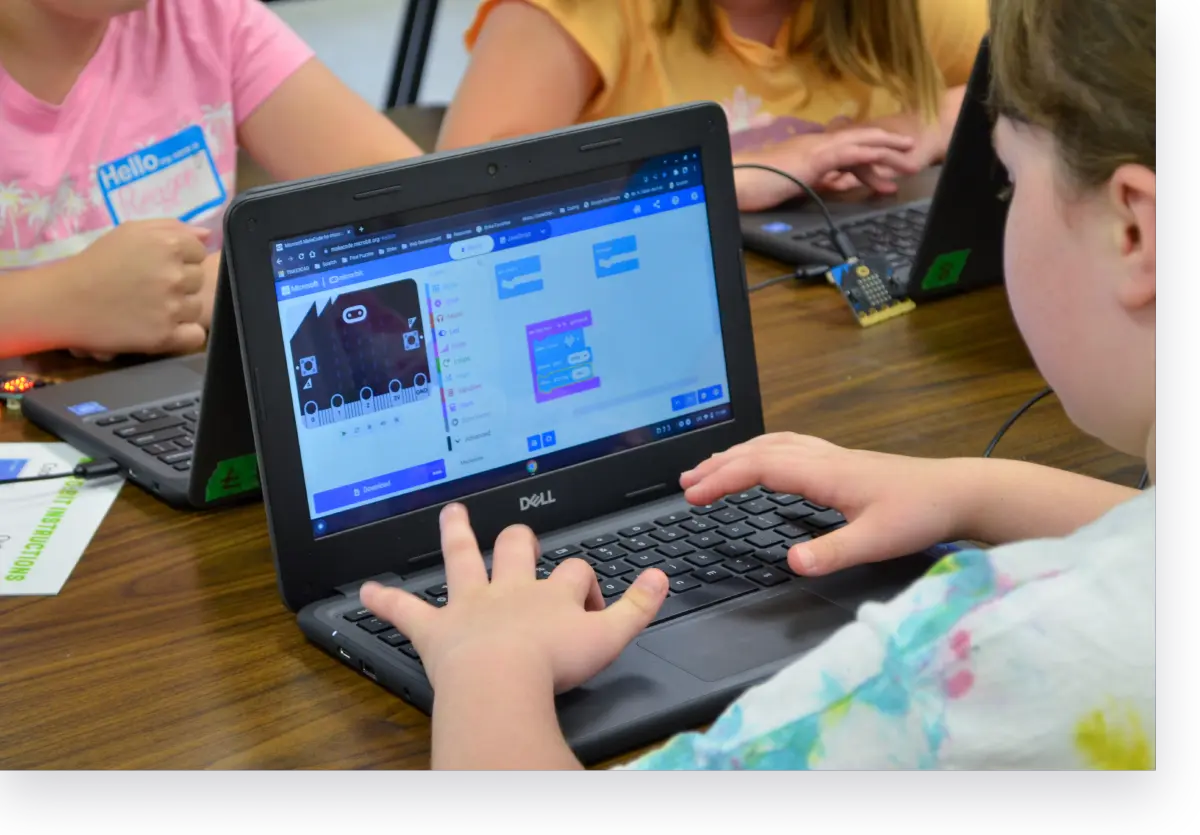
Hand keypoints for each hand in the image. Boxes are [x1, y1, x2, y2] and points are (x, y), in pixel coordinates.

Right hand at [61, 220, 210, 356]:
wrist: (64, 300)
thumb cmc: (97, 262)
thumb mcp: (131, 232)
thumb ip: (172, 228)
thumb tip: (207, 236)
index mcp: (170, 245)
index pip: (198, 252)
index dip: (181, 259)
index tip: (158, 265)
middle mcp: (175, 275)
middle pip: (199, 280)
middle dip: (180, 283)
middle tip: (151, 287)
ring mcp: (171, 307)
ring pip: (197, 307)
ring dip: (180, 308)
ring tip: (151, 307)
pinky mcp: (165, 336)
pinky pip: (195, 336)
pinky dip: (184, 334)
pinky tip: (165, 327)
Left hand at [360, 503, 668, 693]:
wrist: (504, 680)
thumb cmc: (554, 664)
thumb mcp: (611, 638)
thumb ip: (639, 607)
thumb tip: (660, 577)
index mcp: (551, 595)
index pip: (576, 574)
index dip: (586, 585)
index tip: (590, 606)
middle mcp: (511, 591)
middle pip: (518, 549)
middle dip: (520, 540)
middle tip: (520, 536)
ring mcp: (472, 606)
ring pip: (463, 560)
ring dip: (456, 536)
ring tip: (451, 515)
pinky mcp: (437, 630)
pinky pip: (407, 611)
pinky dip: (386, 601)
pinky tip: (365, 592)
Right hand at [680, 434, 966, 576]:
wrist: (959, 491)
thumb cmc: (920, 513)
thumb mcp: (876, 541)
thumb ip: (832, 552)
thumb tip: (790, 563)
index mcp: (824, 473)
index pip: (759, 467)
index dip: (721, 479)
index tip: (692, 496)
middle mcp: (823, 458)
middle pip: (759, 450)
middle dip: (718, 464)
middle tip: (685, 483)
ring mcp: (832, 456)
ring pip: (773, 444)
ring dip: (737, 454)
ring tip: (710, 469)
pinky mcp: (842, 462)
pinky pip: (788, 447)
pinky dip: (761, 451)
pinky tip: (760, 463)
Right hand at [736, 129, 920, 211]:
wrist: (736, 182)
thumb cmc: (756, 186)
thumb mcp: (795, 186)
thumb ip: (819, 182)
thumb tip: (841, 184)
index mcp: (812, 154)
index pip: (848, 152)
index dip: (871, 159)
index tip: (888, 168)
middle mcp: (816, 146)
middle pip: (859, 141)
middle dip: (886, 145)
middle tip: (910, 151)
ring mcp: (815, 150)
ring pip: (858, 143)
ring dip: (885, 147)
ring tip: (908, 155)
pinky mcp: (813, 159)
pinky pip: (846, 153)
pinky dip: (867, 153)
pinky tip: (882, 156)